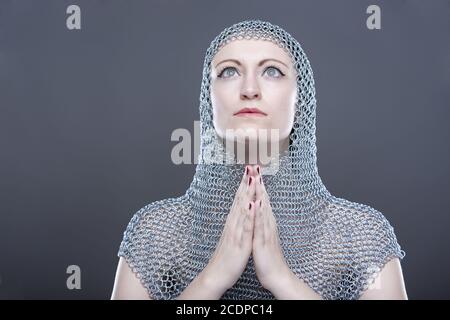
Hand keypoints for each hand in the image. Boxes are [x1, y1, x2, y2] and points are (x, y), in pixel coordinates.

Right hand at [203, 165, 256, 292]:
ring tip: (252, 177)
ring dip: (247, 192)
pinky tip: (251, 204)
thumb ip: (236, 220)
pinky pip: (245, 227)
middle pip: (241, 198)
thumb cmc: (226, 254)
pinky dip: (248, 215)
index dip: (246, 182)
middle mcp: (233, 222)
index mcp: (234, 220)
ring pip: (243, 208)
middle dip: (247, 181)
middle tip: (252, 164)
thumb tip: (240, 208)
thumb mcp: (233, 234)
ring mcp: (236, 231)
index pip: (241, 197)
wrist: (216, 273)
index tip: (251, 168)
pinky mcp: (239, 242)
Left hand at [251, 165, 291, 291]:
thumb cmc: (268, 256)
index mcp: (265, 221)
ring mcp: (266, 230)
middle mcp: (267, 223)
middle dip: (258, 182)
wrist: (276, 275)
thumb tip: (259, 209)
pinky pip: (261, 225)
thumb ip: (262, 221)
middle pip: (263, 198)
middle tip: (255, 164)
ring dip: (260, 192)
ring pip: (263, 208)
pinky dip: (259, 213)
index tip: (252, 168)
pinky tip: (257, 202)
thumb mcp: (263, 234)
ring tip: (256, 177)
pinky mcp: (263, 240)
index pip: (261, 198)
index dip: (257, 183)